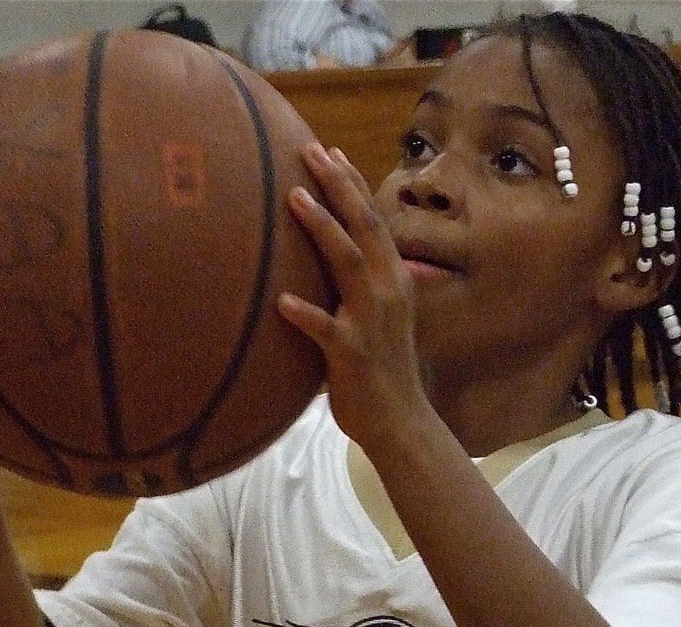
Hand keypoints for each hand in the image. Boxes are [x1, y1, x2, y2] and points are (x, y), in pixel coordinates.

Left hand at [277, 142, 430, 451]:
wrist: (399, 421)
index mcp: (393, 280)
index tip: (328, 150)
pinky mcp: (351, 355)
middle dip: (338, 186)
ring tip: (294, 198)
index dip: (352, 184)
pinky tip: (280, 301)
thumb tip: (328, 258)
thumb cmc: (380, 369)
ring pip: (348, 264)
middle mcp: (387, 292)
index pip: (372, 221)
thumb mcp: (377, 318)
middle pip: (363, 228)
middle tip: (310, 151)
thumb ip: (359, 285)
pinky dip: (304, 314)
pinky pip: (325, 329)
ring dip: (323, 229)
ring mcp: (370, 322)